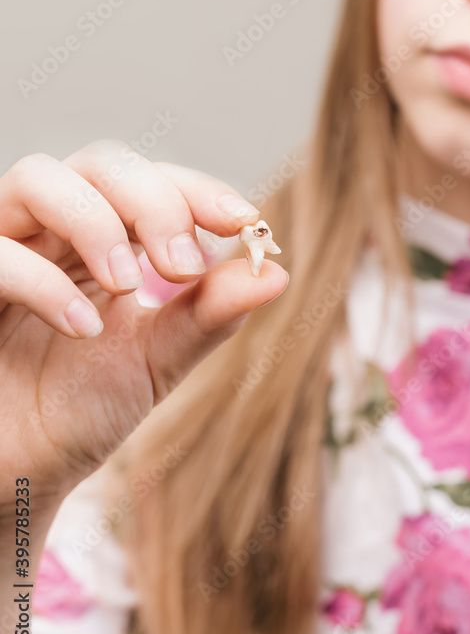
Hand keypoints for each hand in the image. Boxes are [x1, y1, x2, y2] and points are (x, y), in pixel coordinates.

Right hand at [0, 140, 288, 510]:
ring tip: (129, 285)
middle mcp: (52, 230)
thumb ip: (208, 316)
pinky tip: (83, 328)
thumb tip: (277, 273)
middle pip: (100, 161)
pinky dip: (43, 281)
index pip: (152, 179)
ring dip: (96, 223)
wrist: (21, 472)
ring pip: (36, 178)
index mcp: (104, 237)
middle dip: (153, 201)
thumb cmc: (81, 409)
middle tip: (183, 265)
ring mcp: (4, 249)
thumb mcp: (157, 360)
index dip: (198, 190)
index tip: (243, 223)